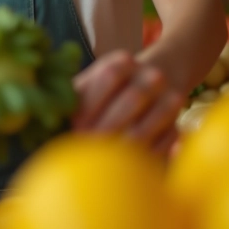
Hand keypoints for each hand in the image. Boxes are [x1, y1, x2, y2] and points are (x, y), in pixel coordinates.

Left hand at [71, 51, 185, 155]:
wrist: (155, 78)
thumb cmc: (108, 90)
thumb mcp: (89, 85)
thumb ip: (73, 100)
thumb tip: (49, 119)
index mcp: (122, 62)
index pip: (110, 76)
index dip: (93, 103)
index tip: (76, 127)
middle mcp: (150, 75)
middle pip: (133, 99)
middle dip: (109, 127)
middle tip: (90, 149)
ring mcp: (170, 96)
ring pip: (156, 118)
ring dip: (130, 142)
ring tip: (109, 161)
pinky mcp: (179, 122)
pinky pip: (171, 137)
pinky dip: (152, 152)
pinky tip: (132, 166)